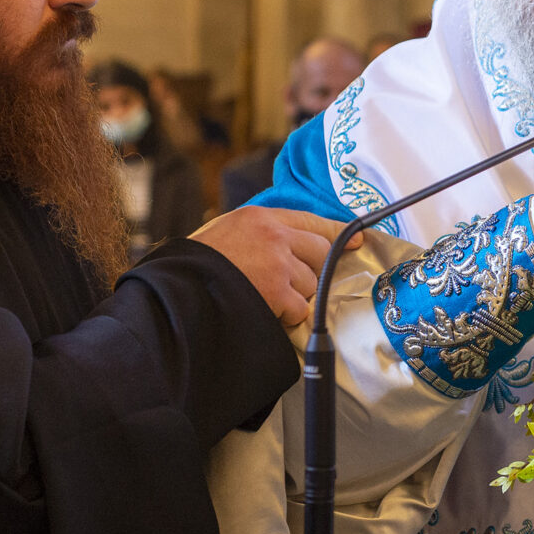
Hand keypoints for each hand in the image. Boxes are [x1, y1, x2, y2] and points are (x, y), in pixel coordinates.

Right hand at [192, 207, 358, 326]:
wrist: (176, 291)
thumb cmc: (196, 266)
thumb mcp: (226, 233)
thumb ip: (259, 235)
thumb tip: (294, 247)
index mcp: (260, 217)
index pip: (311, 221)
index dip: (338, 232)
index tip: (357, 239)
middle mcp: (274, 235)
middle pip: (321, 252)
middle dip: (310, 270)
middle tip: (287, 283)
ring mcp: (278, 263)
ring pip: (311, 283)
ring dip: (295, 295)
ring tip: (264, 297)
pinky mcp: (277, 292)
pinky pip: (300, 308)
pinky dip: (286, 315)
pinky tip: (264, 311)